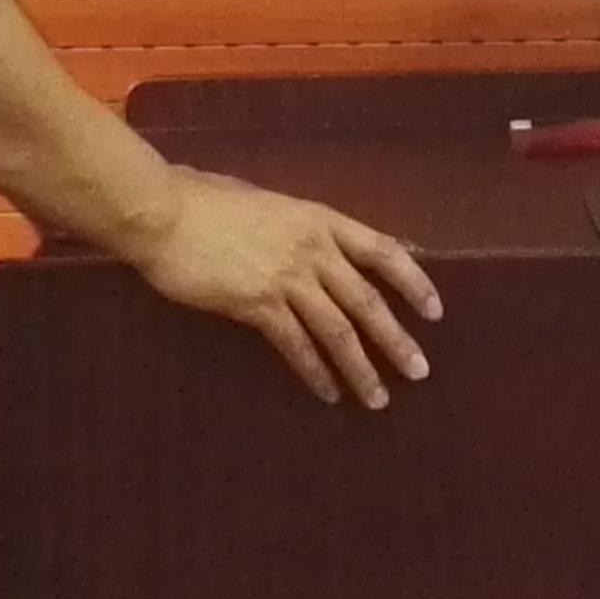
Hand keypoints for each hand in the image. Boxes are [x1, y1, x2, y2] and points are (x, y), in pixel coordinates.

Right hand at [129, 170, 443, 408]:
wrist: (164, 213)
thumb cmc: (206, 200)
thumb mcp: (266, 204)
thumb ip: (296, 227)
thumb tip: (316, 247)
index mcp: (319, 219)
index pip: (383, 251)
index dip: (414, 281)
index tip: (435, 310)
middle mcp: (313, 250)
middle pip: (367, 300)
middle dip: (397, 339)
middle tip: (420, 371)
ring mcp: (286, 278)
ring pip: (338, 330)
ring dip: (362, 368)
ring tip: (379, 398)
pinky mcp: (257, 306)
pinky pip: (295, 345)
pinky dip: (315, 372)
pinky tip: (328, 393)